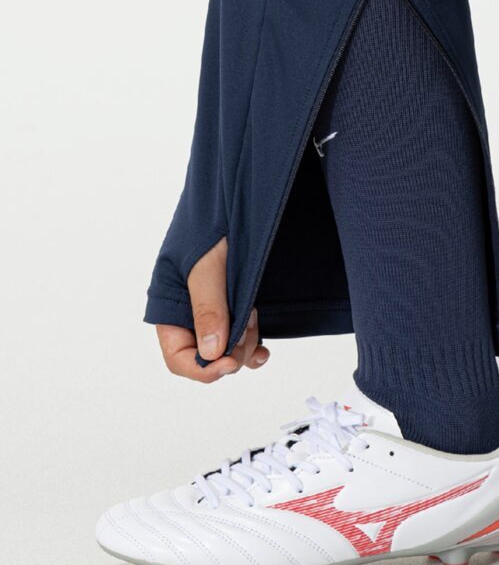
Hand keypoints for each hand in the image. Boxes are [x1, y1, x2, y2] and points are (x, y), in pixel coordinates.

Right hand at [156, 236, 269, 381]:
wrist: (235, 196)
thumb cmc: (213, 222)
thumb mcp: (209, 264)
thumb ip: (209, 308)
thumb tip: (212, 353)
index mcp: (169, 305)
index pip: (178, 356)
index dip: (203, 367)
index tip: (229, 364)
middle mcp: (188, 312)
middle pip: (206, 356)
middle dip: (230, 352)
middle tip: (250, 328)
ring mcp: (212, 309)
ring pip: (227, 348)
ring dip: (244, 342)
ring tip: (254, 316)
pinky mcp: (232, 303)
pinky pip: (239, 336)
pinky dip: (251, 344)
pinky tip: (264, 349)